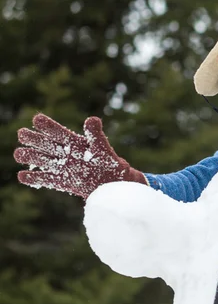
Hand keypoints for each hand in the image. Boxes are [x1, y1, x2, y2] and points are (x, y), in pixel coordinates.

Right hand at [14, 113, 146, 198]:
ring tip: (18, 153)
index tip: (37, 118)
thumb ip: (96, 136)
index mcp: (76, 143)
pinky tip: (22, 176)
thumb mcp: (103, 149)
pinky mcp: (62, 182)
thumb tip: (92, 119)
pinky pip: (46, 179)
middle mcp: (66, 154)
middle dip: (34, 139)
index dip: (49, 126)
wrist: (114, 185)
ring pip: (43, 161)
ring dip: (31, 157)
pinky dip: (34, 179)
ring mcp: (63, 168)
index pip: (59, 132)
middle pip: (47, 145)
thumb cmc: (111, 165)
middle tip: (22, 134)